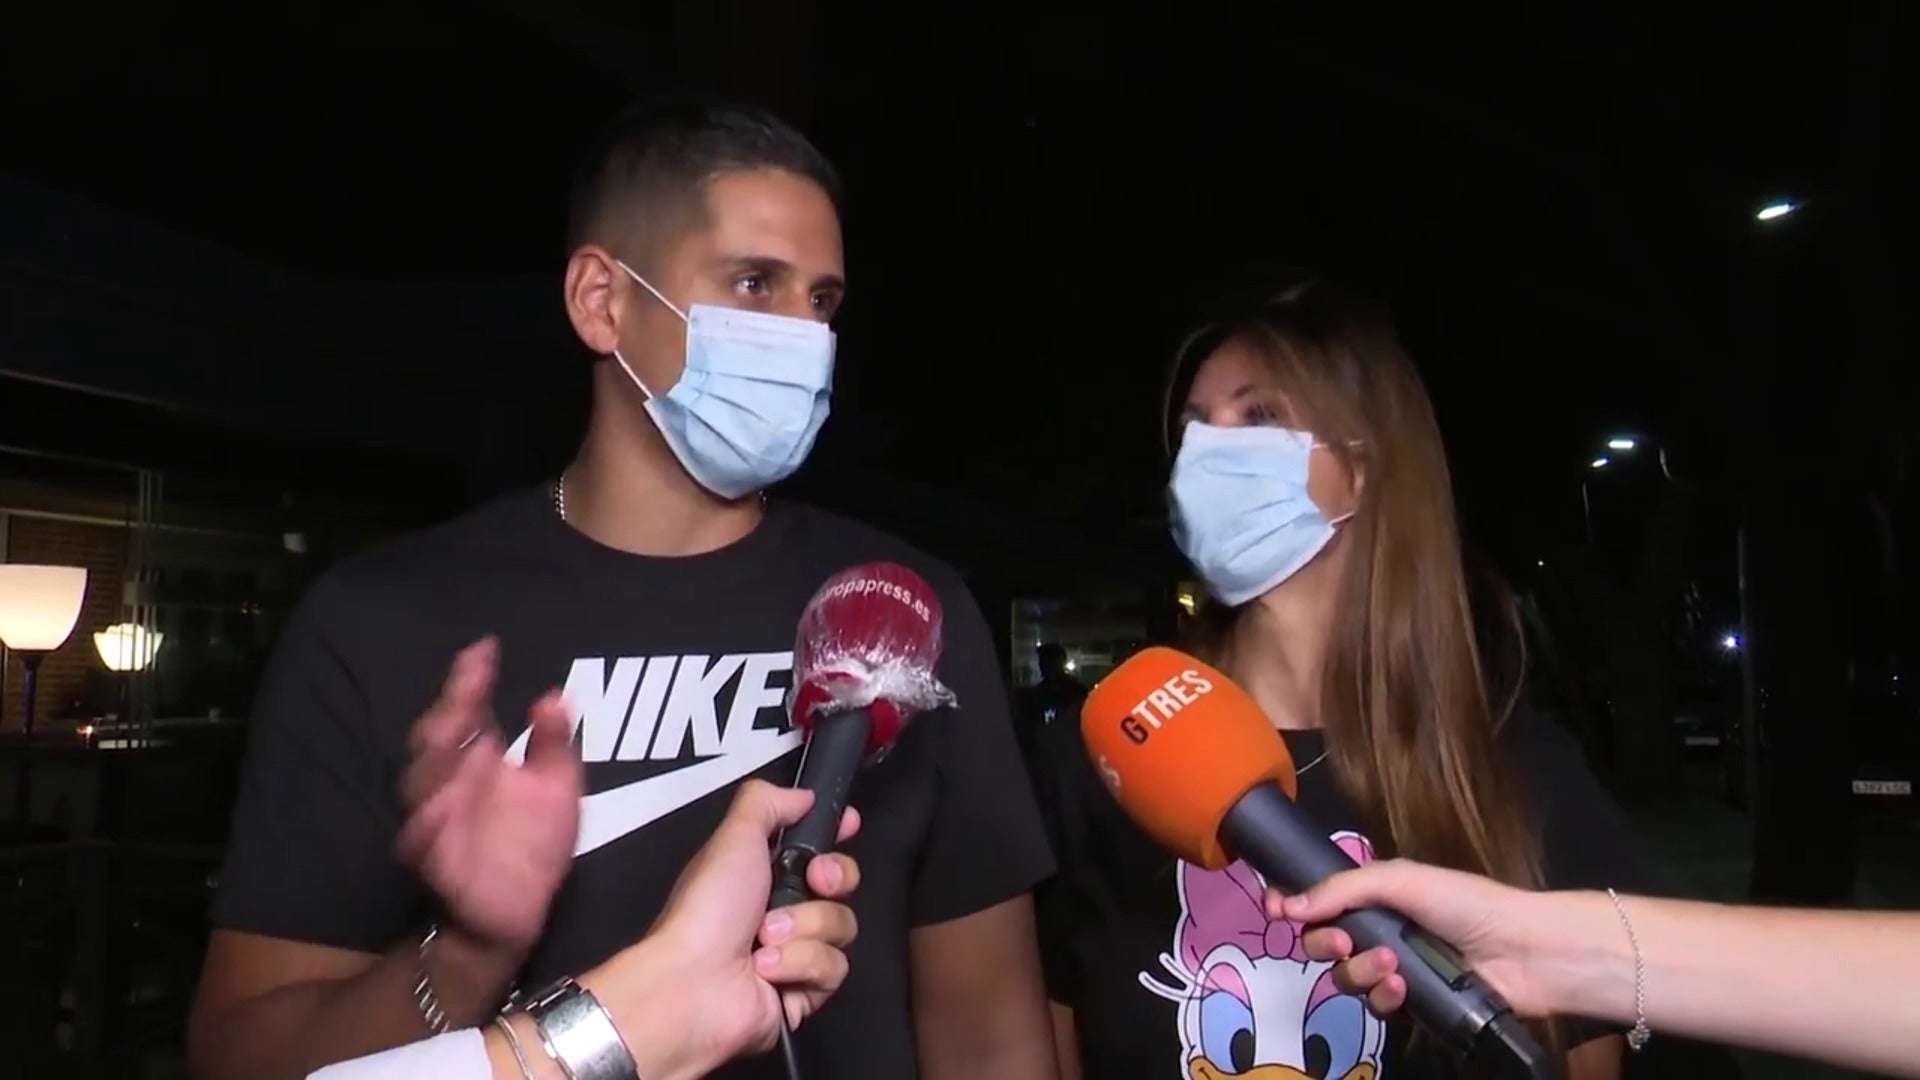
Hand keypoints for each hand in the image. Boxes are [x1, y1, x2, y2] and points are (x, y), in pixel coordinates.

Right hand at [395, 638, 579, 953]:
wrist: (517, 911)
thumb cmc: (534, 843)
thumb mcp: (559, 788)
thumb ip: (556, 744)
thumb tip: (553, 695)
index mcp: (480, 758)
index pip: (468, 710)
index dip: (470, 679)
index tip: (485, 649)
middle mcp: (452, 781)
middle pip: (435, 739)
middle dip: (448, 713)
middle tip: (467, 689)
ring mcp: (437, 818)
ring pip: (421, 782)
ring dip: (435, 758)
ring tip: (454, 731)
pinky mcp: (433, 858)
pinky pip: (420, 838)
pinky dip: (426, 823)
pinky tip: (437, 807)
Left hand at [584, 780, 860, 1076]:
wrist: (692, 982)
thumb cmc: (708, 909)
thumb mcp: (733, 837)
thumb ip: (767, 803)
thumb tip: (803, 796)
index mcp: (764, 875)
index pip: (816, 849)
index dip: (837, 836)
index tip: (849, 824)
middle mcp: (783, 912)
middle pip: (842, 885)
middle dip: (833, 878)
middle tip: (814, 880)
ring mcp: (795, 954)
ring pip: (842, 927)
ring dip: (804, 928)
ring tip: (763, 939)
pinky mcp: (803, 994)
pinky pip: (833, 969)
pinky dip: (799, 964)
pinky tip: (767, 970)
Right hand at [1265, 858, 1553, 1018]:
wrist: (1523, 952)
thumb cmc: (1466, 904)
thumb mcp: (1402, 879)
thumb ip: (1343, 888)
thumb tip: (1289, 905)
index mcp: (1376, 894)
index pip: (1320, 899)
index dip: (1293, 905)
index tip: (1276, 911)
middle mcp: (1379, 930)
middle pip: (1323, 942)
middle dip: (1325, 943)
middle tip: (1343, 942)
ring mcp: (1394, 969)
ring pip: (1347, 978)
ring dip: (1361, 971)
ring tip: (1391, 965)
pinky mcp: (1411, 1004)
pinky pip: (1376, 1006)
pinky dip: (1384, 996)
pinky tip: (1403, 987)